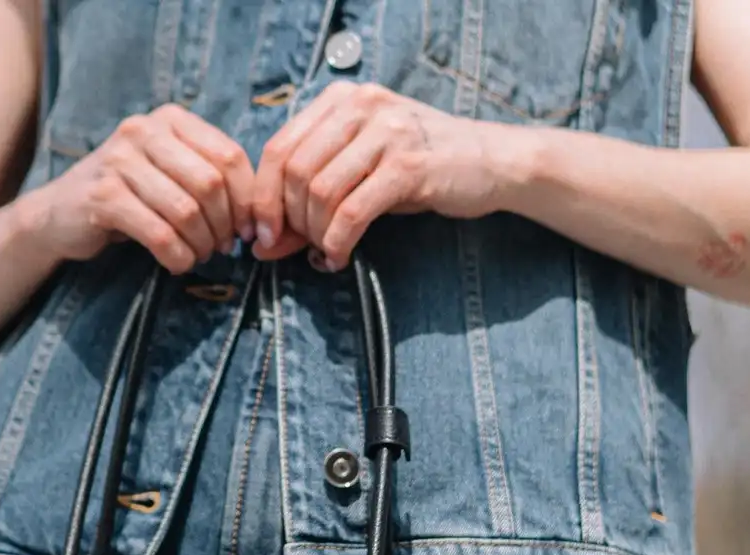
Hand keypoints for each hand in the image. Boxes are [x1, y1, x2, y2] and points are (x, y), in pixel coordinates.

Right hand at [17, 104, 255, 273]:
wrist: (62, 213)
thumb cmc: (130, 197)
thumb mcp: (171, 174)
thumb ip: (210, 180)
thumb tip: (257, 218)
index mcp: (170, 119)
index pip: (229, 156)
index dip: (248, 201)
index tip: (249, 231)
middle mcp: (144, 130)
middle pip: (211, 184)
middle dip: (225, 226)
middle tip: (222, 248)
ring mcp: (119, 161)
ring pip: (186, 211)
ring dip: (201, 245)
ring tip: (199, 256)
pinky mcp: (103, 197)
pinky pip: (158, 234)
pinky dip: (177, 257)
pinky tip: (178, 263)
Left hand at [251, 82, 515, 267]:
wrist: (489, 162)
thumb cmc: (418, 171)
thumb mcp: (360, 173)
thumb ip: (311, 200)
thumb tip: (263, 246)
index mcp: (341, 100)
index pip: (279, 148)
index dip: (262, 199)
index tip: (260, 236)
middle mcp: (361, 107)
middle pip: (295, 171)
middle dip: (288, 221)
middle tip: (297, 249)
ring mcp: (387, 133)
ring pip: (320, 193)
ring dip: (315, 235)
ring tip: (326, 252)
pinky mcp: (408, 166)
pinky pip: (353, 212)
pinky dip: (338, 243)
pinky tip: (340, 258)